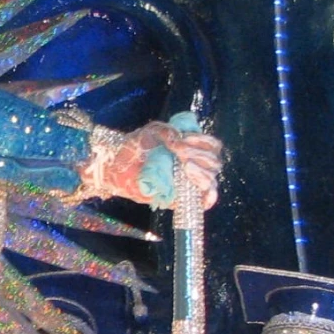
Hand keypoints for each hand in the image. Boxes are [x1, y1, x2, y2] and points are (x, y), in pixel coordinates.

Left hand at [79, 119, 223, 209]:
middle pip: (214, 163)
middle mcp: (194, 166)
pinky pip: (205, 202)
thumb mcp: (152, 131)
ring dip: (202, 172)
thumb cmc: (136, 146)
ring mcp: (188, 184)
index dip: (204, 142)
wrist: (118, 166)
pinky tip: (194, 183)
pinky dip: (207, 195)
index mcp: (192, 148)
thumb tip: (180, 142)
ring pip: (211, 181)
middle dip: (201, 155)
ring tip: (184, 165)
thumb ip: (168, 131)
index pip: (212, 146)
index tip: (186, 138)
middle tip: (181, 153)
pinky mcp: (181, 200)